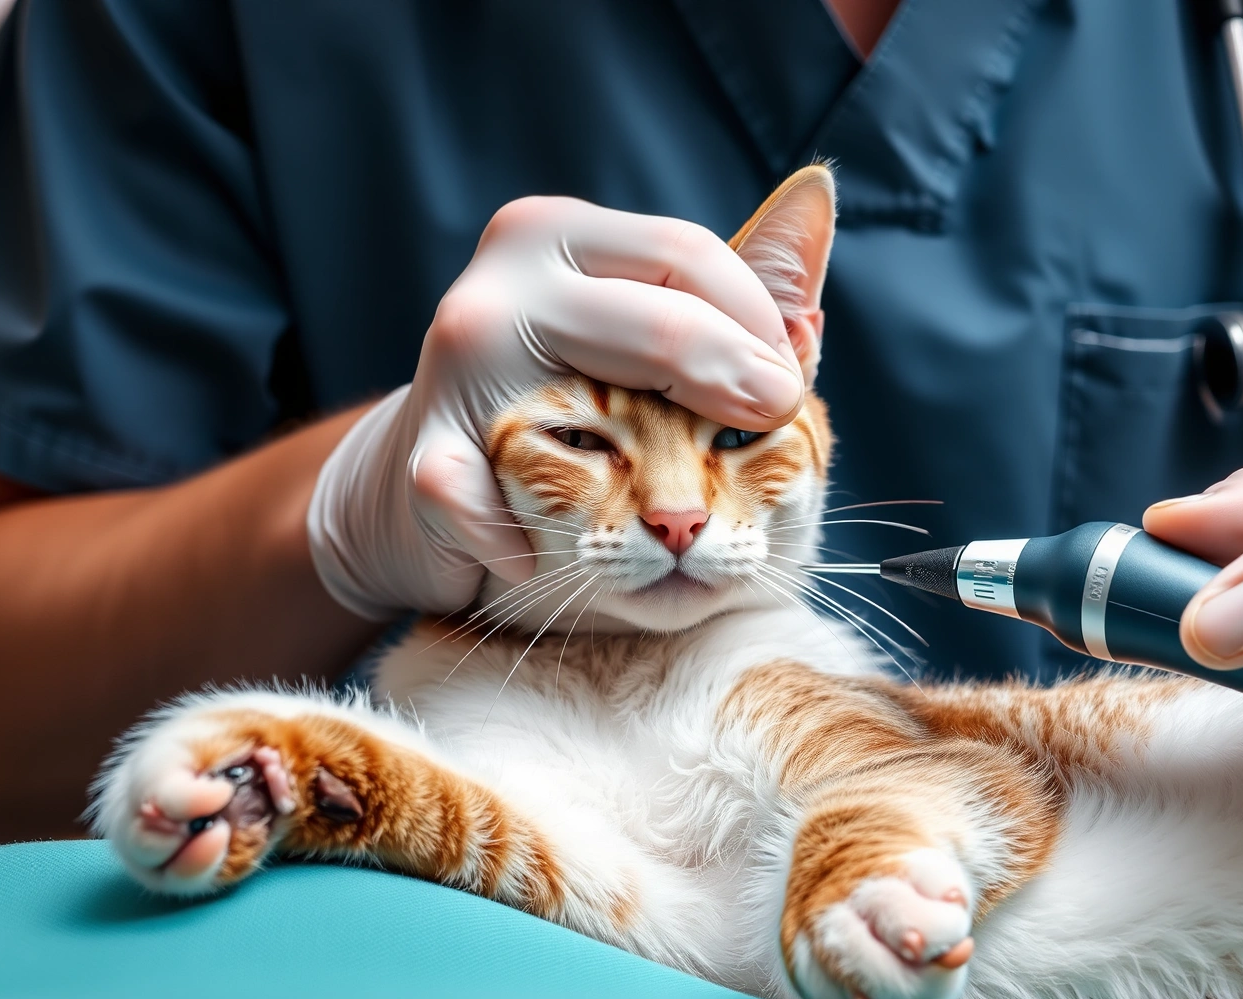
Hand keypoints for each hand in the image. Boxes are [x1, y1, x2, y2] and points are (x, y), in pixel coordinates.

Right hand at [307, 196, 807, 618]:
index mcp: (557, 236)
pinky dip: (529, 544)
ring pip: (585, 416)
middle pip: (659, 323)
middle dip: (739, 382)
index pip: (687, 255)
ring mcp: (451, 371)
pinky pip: (491, 504)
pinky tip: (545, 559)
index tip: (789, 384)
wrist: (432, 495)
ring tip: (686, 514)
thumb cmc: (573, 411)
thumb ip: (735, 288)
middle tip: (778, 422)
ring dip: (650, 483)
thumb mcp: (652, 334)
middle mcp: (500, 287)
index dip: (759, 323)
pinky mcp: (423, 460)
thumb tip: (819, 195)